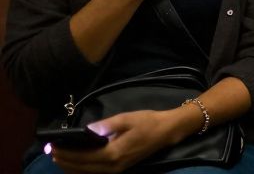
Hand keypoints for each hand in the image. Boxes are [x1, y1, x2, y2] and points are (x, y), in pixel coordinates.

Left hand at [50, 108, 191, 173]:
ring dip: (72, 167)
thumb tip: (87, 130)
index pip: (83, 156)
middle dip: (65, 161)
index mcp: (113, 153)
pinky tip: (76, 164)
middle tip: (51, 152)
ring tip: (59, 159)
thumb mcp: (126, 119)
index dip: (67, 153)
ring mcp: (117, 169)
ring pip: (87, 173)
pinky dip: (82, 169)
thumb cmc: (147, 122)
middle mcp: (113, 166)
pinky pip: (95, 172)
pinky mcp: (119, 168)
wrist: (166, 131)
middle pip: (82, 168)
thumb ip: (105, 125)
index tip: (53, 147)